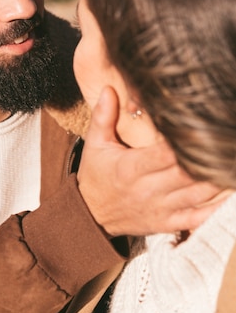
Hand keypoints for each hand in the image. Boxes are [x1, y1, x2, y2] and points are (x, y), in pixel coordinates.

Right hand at [77, 86, 225, 236]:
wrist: (90, 215)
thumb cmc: (95, 175)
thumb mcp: (94, 144)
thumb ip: (102, 116)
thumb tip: (108, 89)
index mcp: (130, 168)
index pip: (164, 154)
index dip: (185, 141)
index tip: (202, 125)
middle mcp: (148, 190)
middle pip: (187, 173)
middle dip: (209, 157)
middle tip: (226, 139)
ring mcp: (161, 209)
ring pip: (198, 195)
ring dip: (219, 179)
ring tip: (231, 160)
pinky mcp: (168, 223)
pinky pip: (198, 218)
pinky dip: (218, 208)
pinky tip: (231, 193)